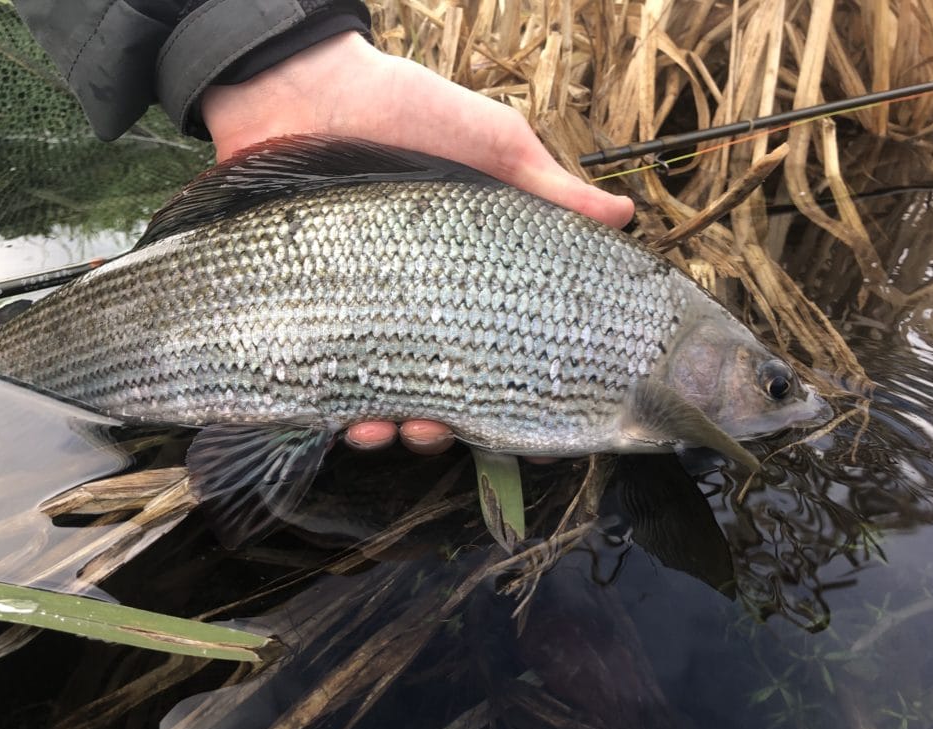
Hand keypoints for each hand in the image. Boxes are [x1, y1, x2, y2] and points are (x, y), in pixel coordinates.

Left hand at [200, 31, 634, 455]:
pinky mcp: (314, 311)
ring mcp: (366, 311)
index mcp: (470, 274)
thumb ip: (549, 188)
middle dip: (448, 424)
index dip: (520, 392)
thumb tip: (624, 215)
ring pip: (387, 395)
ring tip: (395, 431)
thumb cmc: (408, 112)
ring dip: (396, 429)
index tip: (534, 430)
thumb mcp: (493, 145)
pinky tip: (353, 418)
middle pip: (444, 387)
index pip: (504, 346)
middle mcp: (422, 303)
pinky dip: (343, 408)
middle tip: (444, 430)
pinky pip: (329, 378)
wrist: (308, 92)